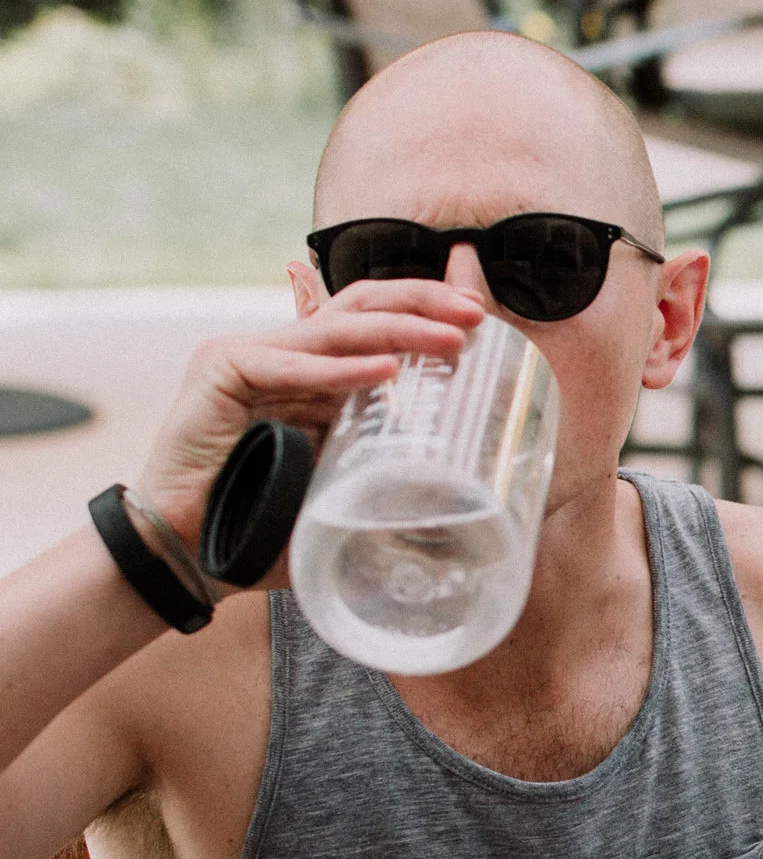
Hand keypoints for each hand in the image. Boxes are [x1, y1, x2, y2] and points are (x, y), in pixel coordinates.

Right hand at [134, 267, 482, 565]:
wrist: (190, 554)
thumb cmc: (267, 524)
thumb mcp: (346, 487)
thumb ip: (388, 471)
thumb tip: (465, 482)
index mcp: (312, 373)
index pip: (374, 319)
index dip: (424, 309)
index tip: (478, 318)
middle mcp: (282, 354)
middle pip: (360, 306)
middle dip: (423, 304)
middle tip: (474, 317)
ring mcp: (248, 356)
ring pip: (334, 328)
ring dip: (399, 332)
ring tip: (450, 342)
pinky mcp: (220, 372)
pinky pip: (290, 366)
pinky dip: (341, 370)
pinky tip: (387, 374)